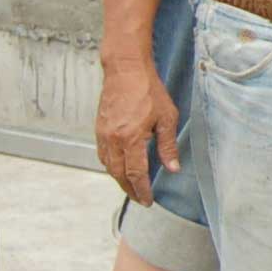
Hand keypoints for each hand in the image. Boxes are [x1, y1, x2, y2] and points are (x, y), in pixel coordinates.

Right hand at [95, 63, 179, 204]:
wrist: (125, 70)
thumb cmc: (148, 90)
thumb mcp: (167, 117)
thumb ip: (168, 145)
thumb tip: (173, 168)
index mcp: (131, 138)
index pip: (135, 173)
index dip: (142, 189)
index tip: (148, 200)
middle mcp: (113, 139)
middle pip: (119, 174)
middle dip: (129, 189)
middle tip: (140, 198)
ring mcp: (103, 134)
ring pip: (109, 166)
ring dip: (119, 179)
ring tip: (131, 186)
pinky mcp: (99, 128)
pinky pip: (103, 154)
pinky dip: (111, 165)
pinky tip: (119, 168)